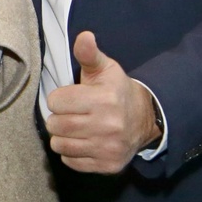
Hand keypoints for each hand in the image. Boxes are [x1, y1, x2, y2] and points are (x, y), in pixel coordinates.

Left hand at [45, 31, 160, 173]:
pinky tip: (85, 142)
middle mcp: (107, 126)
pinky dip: (72, 153)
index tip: (71, 98)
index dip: (60, 99)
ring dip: (63, 137)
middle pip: (55, 125)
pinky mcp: (108, 165)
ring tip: (77, 128)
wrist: (146, 119)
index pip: (56, 102)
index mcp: (103, 99)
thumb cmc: (116, 91)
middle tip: (72, 114)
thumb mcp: (105, 69)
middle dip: (59, 118)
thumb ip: (89, 54)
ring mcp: (108, 148)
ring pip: (60, 146)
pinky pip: (71, 162)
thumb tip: (84, 36)